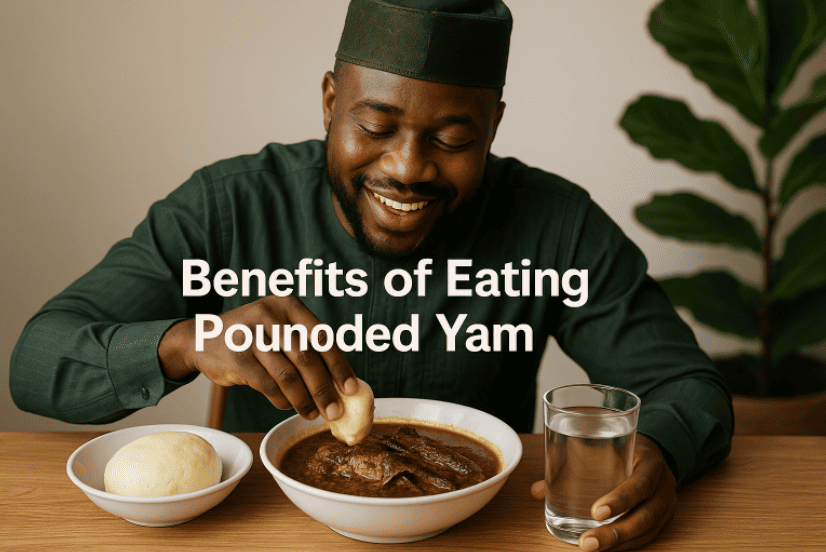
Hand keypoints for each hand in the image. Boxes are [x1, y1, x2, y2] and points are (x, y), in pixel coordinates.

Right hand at [158, 295, 357, 420]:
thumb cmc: (251, 336)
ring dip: (304, 400)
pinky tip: (289, 406)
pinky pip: (268, 386)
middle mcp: (269, 316)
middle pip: (307, 358)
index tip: (351, 388)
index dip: (339, 365)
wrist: (201, 338)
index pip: (322, 337)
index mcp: (287, 305)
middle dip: (324, 389)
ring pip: (288, 376)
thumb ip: (304, 345)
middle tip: (335, 410)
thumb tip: (339, 381)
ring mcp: (250, 336)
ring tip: (312, 413)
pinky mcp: (237, 359)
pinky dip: (282, 401)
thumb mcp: (277, 326)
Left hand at [531, 435, 675, 550]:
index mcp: (651, 463)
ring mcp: (666, 506)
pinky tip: (606, 549)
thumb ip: (570, 464)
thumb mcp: (604, 448)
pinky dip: (625, 545)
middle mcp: (663, 487)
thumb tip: (535, 490)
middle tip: (586, 542)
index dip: (621, 499)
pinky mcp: (662, 520)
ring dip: (618, 544)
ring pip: (647, 531)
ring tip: (590, 547)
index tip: (596, 512)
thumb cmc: (625, 450)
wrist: (658, 453)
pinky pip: (647, 537)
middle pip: (645, 516)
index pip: (641, 483)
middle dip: (615, 533)